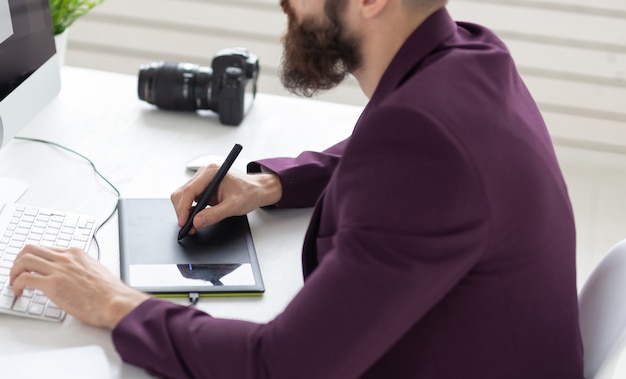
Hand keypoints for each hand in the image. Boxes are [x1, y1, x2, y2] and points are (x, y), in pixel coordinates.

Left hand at [9, 245, 148, 328]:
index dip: (35, 260)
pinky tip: (20, 292)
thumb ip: (81, 270)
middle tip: (18, 273)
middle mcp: (66, 258)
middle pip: (31, 249)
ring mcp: (59, 269)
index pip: (47, 249)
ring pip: (24, 260)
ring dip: (14, 271)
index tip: (32, 269)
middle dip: (19, 261)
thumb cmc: (110, 293)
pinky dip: (17, 284)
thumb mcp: (96, 272)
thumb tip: (71, 278)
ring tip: (16, 283)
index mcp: (77, 254)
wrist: (116, 302)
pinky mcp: (53, 284)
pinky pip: (25, 278)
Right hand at [171, 164, 281, 233]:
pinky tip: (194, 220)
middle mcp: (204, 174)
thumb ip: (214, 214)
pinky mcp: (202, 188)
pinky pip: (189, 200)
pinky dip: (189, 211)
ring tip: (191, 226)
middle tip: (187, 227)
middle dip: (182, 211)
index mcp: (211, 173)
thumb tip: (197, 222)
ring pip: (183, 197)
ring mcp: (202, 181)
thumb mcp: (233, 206)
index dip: (183, 208)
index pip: (189, 190)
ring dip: (184, 212)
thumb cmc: (249, 193)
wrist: (256, 190)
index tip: (183, 222)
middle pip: (182, 193)